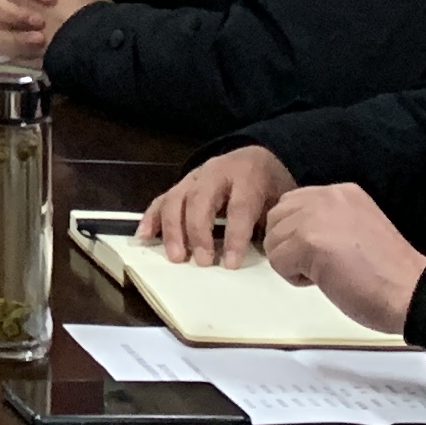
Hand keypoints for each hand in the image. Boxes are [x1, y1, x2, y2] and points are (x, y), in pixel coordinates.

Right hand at [140, 147, 292, 264]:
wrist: (256, 159)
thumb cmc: (269, 186)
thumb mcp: (281, 201)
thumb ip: (271, 224)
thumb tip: (265, 257)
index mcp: (247, 176)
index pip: (238, 207)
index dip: (234, 237)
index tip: (230, 264)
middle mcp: (216, 172)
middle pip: (200, 200)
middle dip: (198, 232)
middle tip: (201, 262)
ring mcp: (194, 177)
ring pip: (176, 199)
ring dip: (173, 229)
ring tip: (176, 256)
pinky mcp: (181, 185)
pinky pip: (162, 199)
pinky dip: (151, 218)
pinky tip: (144, 236)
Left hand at [261, 181, 425, 331]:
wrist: (412, 292)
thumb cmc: (389, 273)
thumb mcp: (357, 228)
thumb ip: (328, 220)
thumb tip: (295, 232)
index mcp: (342, 192)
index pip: (293, 203)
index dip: (299, 233)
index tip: (326, 252)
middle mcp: (326, 196)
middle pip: (277, 218)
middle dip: (289, 245)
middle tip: (321, 265)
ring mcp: (315, 216)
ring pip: (273, 240)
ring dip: (291, 262)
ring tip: (325, 273)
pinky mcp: (307, 241)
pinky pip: (277, 262)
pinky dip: (294, 278)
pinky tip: (323, 281)